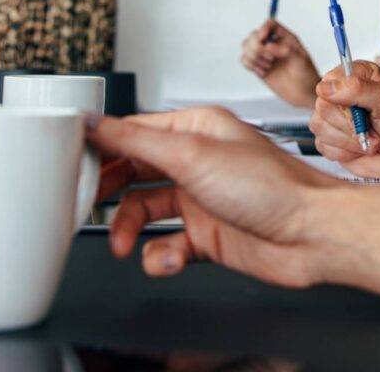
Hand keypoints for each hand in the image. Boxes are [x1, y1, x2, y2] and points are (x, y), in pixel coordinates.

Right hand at [87, 107, 379, 299]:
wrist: (312, 234)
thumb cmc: (270, 186)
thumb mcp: (191, 155)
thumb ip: (136, 141)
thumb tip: (96, 122)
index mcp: (195, 129)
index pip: (133, 131)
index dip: (101, 145)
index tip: (68, 158)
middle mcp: (197, 161)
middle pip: (133, 172)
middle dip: (109, 191)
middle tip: (85, 204)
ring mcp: (202, 199)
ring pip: (143, 212)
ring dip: (128, 229)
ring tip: (124, 243)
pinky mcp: (208, 236)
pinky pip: (165, 245)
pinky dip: (160, 256)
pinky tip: (169, 257)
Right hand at [239, 21, 320, 106]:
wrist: (304, 94)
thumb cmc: (306, 75)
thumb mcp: (301, 61)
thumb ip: (286, 50)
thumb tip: (268, 45)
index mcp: (285, 38)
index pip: (270, 24)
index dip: (263, 28)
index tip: (263, 38)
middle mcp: (273, 44)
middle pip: (254, 34)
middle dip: (257, 47)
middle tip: (271, 59)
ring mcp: (264, 55)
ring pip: (246, 45)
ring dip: (253, 56)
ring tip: (268, 66)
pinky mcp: (258, 66)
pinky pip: (244, 59)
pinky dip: (250, 65)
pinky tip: (263, 73)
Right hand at [310, 61, 379, 179]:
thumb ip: (358, 88)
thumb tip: (325, 88)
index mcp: (357, 75)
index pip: (329, 80)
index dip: (341, 98)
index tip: (361, 108)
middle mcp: (343, 94)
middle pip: (322, 106)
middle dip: (349, 125)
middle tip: (373, 128)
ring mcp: (336, 118)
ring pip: (319, 127)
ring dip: (349, 141)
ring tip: (371, 140)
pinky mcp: (332, 140)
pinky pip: (323, 146)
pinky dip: (345, 153)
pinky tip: (361, 149)